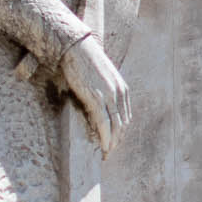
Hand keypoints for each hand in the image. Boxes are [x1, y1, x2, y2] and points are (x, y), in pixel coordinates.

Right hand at [59, 31, 130, 154]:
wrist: (76, 47)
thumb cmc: (85, 61)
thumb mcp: (101, 77)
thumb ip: (105, 91)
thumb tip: (100, 106)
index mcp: (122, 89)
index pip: (125, 117)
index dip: (120, 132)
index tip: (114, 142)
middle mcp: (119, 93)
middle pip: (123, 124)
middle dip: (118, 140)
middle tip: (109, 152)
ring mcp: (109, 96)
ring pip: (116, 126)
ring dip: (112, 142)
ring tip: (106, 153)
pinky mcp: (97, 98)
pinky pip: (104, 123)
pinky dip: (105, 137)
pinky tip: (103, 147)